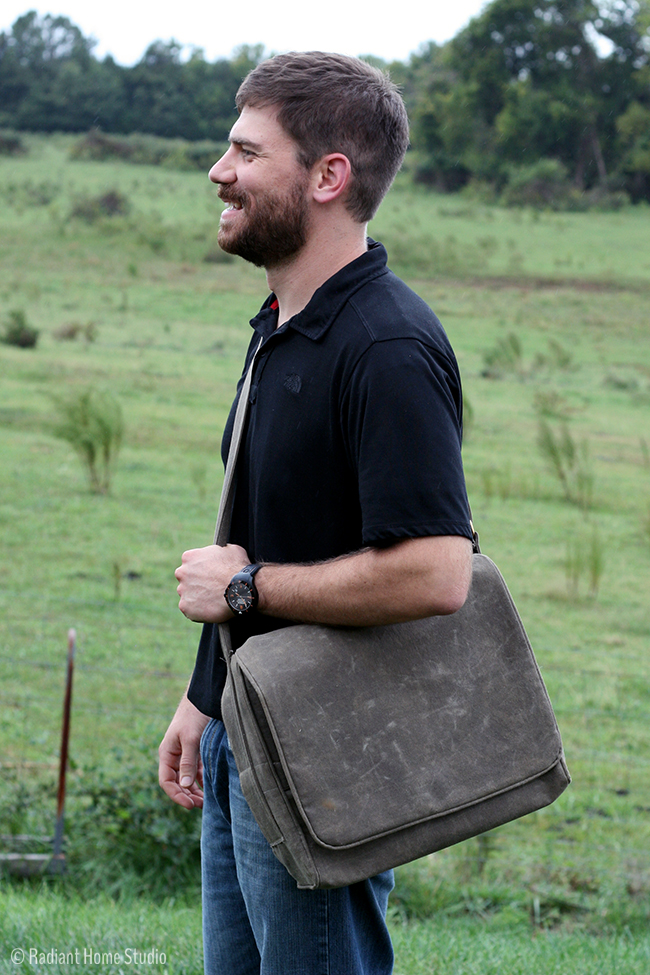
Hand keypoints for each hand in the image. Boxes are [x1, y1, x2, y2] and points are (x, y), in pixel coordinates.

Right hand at [158, 694, 209, 809]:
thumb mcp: (191, 739)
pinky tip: (210, 787)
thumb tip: (184, 785)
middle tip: (201, 806)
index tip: (190, 805)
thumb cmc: (194, 715)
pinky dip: (202, 779)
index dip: (176, 795)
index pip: (166, 781)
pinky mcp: (196, 749)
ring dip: (195, 789)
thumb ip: (188, 761)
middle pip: (177, 781)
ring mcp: (185, 752)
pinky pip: (197, 769)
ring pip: (187, 777)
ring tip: (206, 801)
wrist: (204, 696)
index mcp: (167, 753)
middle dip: (187, 795)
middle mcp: (174, 754)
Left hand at [175, 542, 249, 622]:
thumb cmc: (238, 568)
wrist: (241, 589)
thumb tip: (221, 552)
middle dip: (196, 583)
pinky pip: (190, 609)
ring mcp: (182, 590)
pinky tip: (211, 608)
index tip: (211, 574)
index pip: (190, 563)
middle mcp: (182, 573)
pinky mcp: (185, 607)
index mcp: (189, 557)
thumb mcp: (230, 550)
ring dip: (197, 597)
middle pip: (186, 579)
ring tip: (214, 599)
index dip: (202, 569)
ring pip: (187, 595)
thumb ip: (219, 551)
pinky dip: (198, 610)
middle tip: (211, 587)